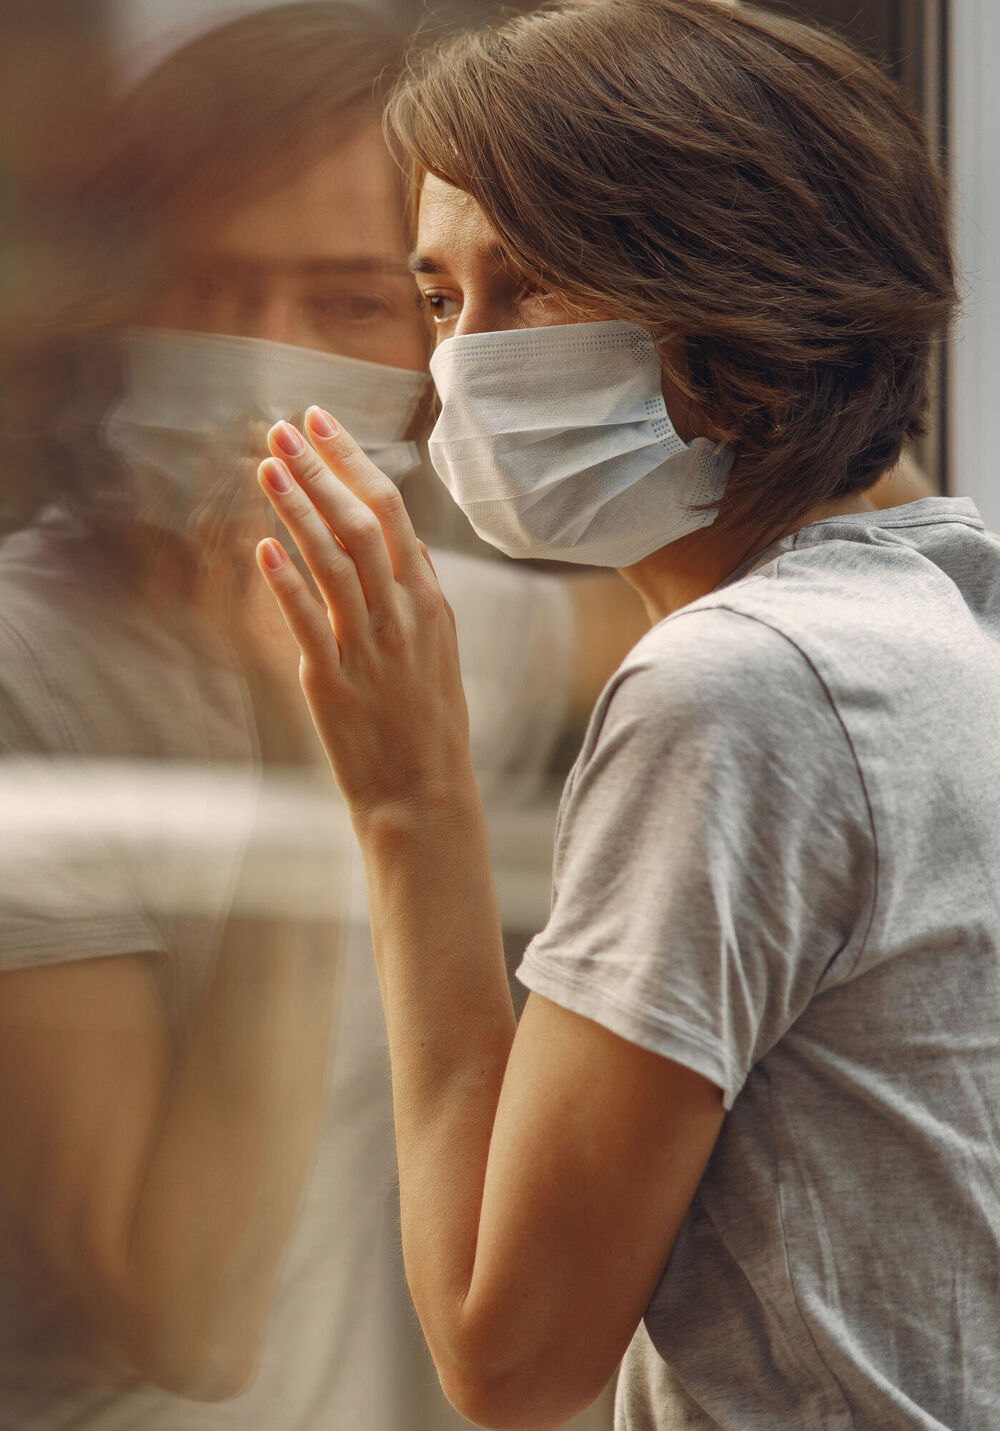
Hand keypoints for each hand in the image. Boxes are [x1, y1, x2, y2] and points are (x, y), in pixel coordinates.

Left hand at [255, 408, 472, 820]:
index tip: (320, 423)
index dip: (353, 461)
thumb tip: (400, 545)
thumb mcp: (438, 650)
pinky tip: (262, 547)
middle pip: (363, 523)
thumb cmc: (428, 724)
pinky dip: (286, 581)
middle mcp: (404, 616)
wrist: (425, 795)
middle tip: (283, 428)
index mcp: (430, 602)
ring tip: (267, 467)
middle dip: (322, 469)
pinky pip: (309, 622)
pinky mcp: (336, 682)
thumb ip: (418, 595)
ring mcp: (370, 647)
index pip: (393, 512)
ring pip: (334, 561)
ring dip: (299, 509)